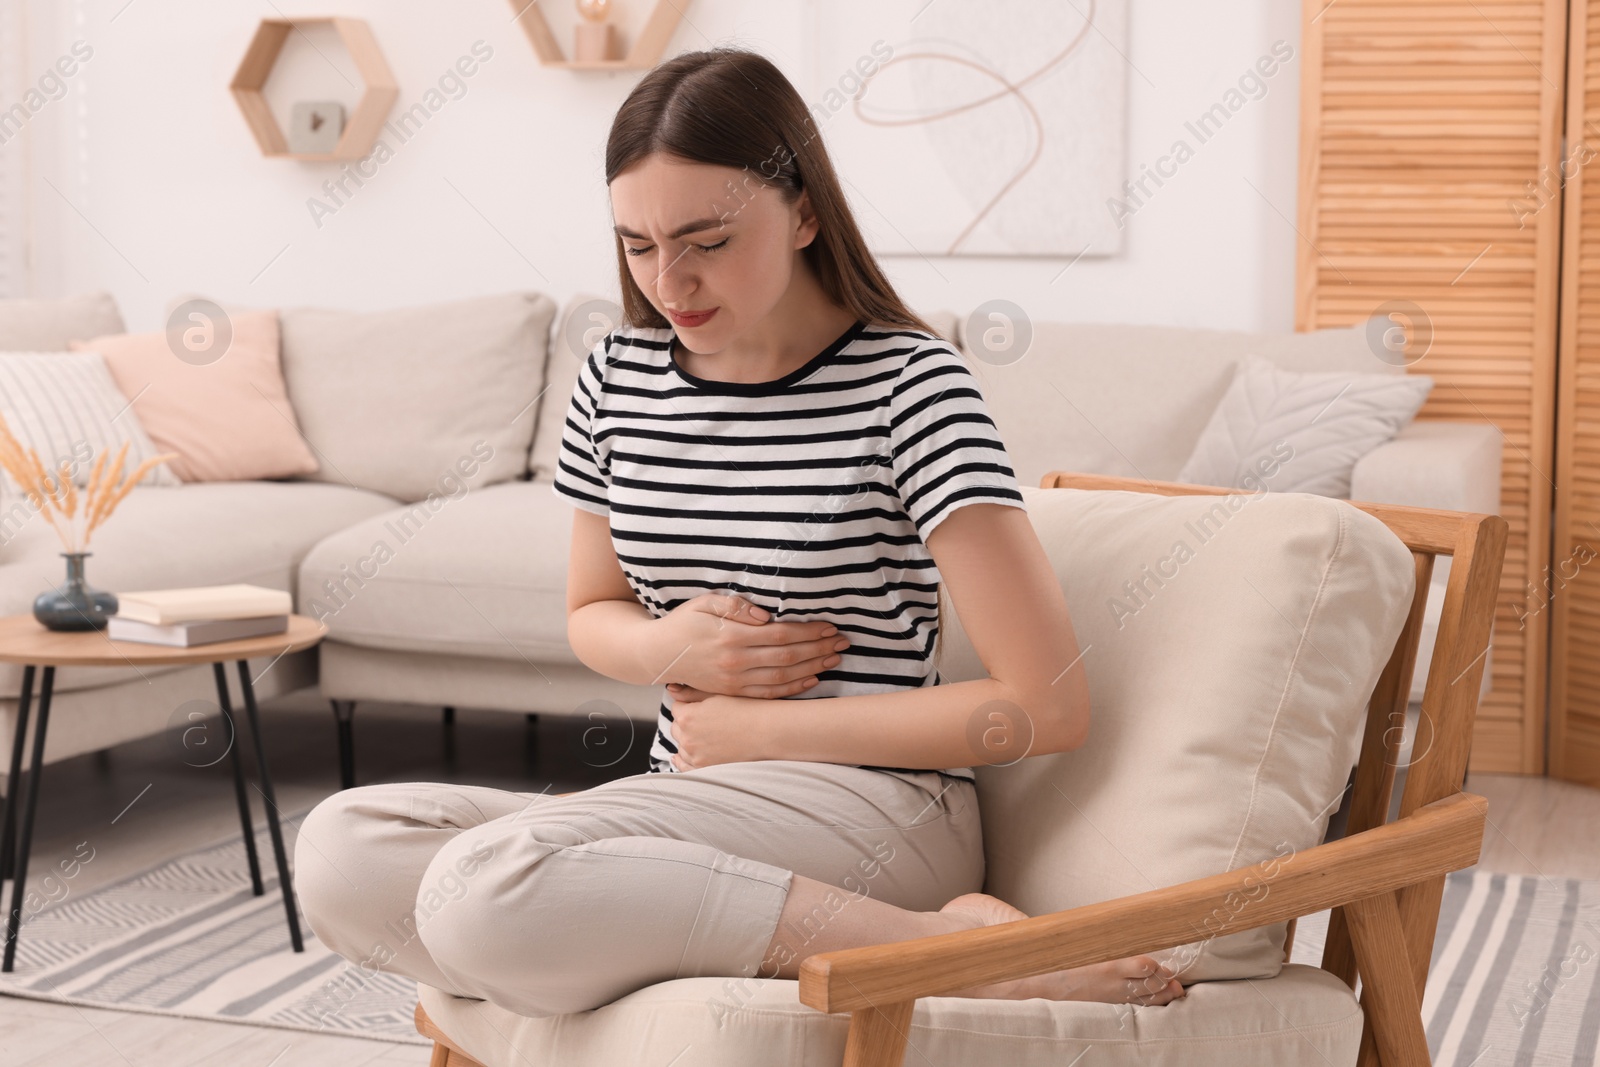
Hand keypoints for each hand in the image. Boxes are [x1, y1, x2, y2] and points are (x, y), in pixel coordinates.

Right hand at [653, 593, 848, 698]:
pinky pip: (769, 694)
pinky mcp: (733, 692)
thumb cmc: (684, 623)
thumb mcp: (705, 603)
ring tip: (835, 659)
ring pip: (782, 678)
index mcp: (732, 637)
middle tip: (843, 642)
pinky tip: (812, 680)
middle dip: (819, 649)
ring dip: (812, 668)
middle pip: (788, 657)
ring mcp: (735, 682)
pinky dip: (793, 689)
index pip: (781, 635)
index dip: (808, 632)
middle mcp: (736, 663)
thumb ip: (736, 607)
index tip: (829, 626)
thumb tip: (767, 615)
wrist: (658, 654)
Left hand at [667, 693, 769, 769]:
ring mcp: (695, 756)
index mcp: (688, 716)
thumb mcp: (718, 695)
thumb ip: (691, 694)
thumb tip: (672, 691)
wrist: (768, 732)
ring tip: (702, 735)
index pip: (677, 708)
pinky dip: (681, 761)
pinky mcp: (704, 769)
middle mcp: (687, 738)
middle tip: (703, 719)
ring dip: (687, 740)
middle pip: (677, 728)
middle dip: (686, 723)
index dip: (688, 705)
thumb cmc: (747, 710)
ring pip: (681, 746)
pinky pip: (684, 767)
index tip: (698, 706)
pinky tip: (678, 758)